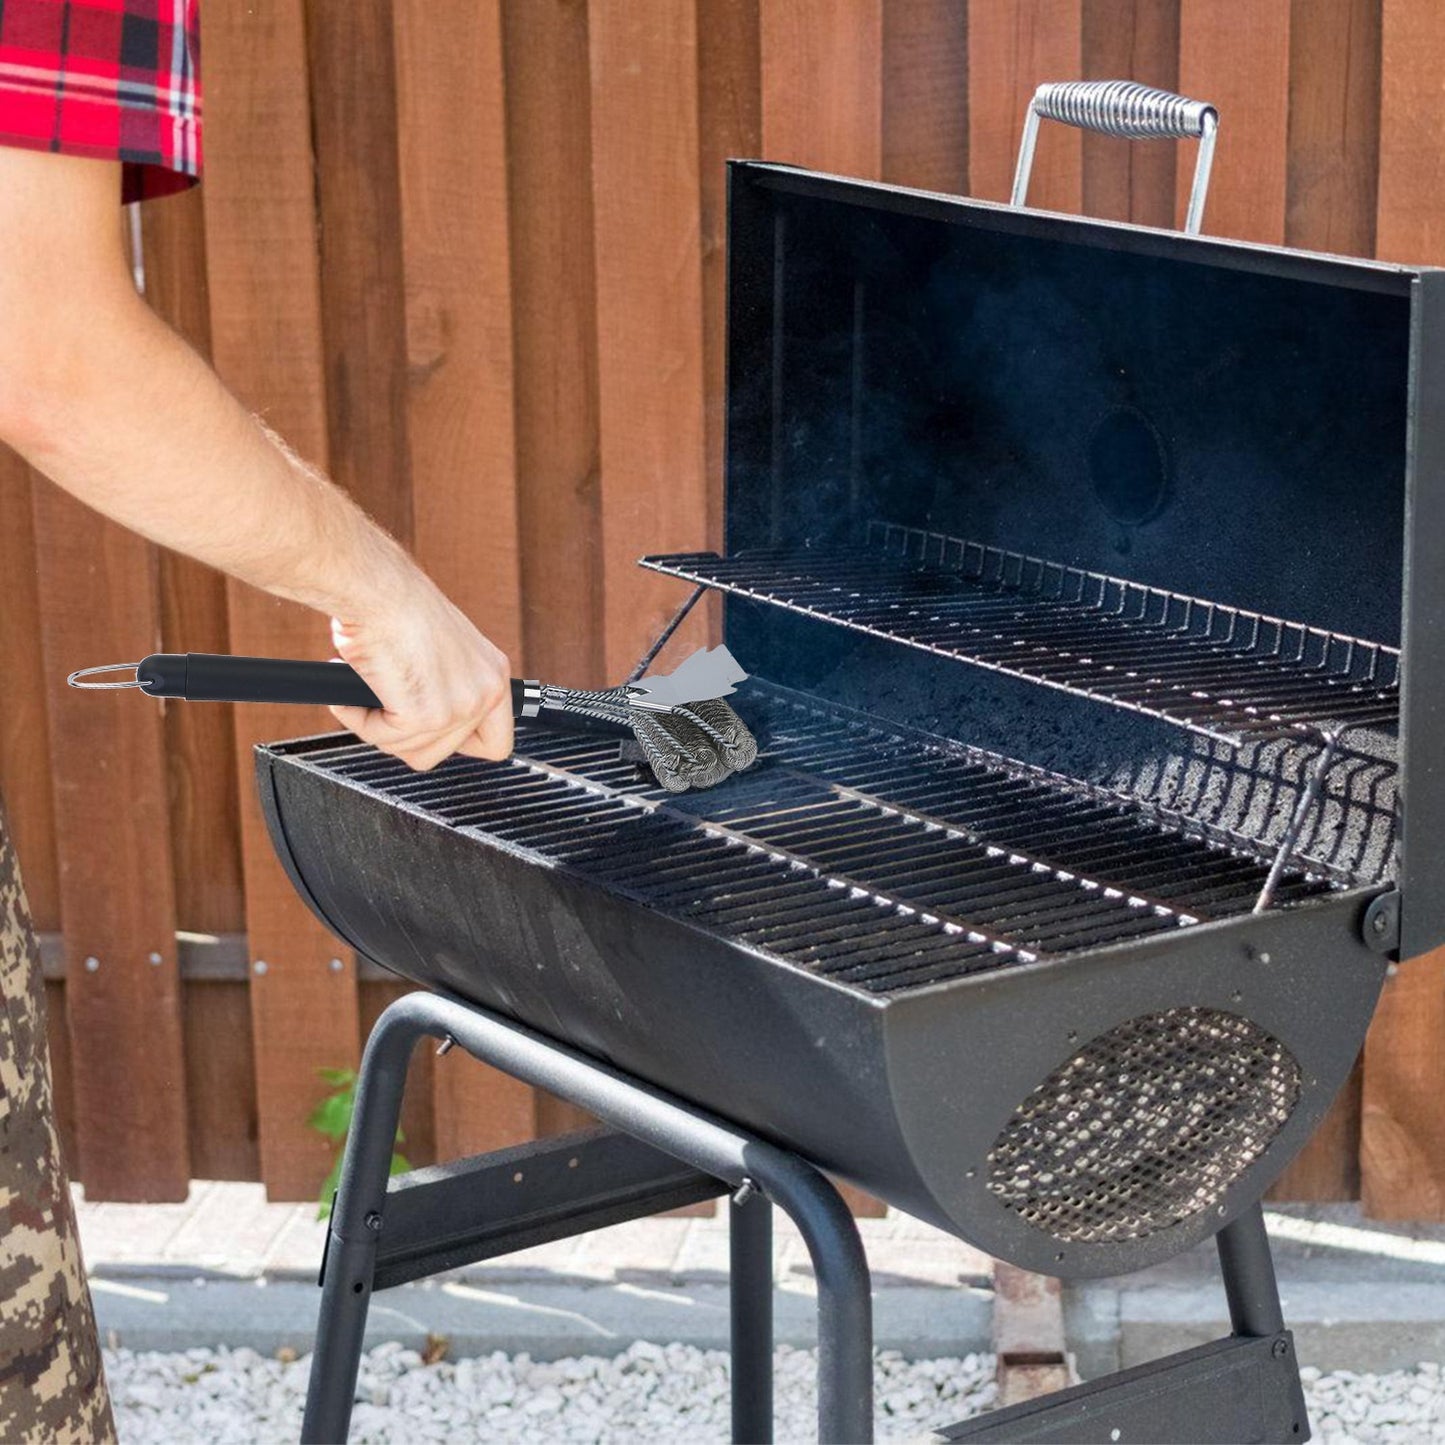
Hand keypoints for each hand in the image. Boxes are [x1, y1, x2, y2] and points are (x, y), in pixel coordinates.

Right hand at [326, 575, 512, 770]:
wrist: (378, 589)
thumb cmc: (397, 607)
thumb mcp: (440, 654)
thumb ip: (446, 690)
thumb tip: (426, 726)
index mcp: (493, 674)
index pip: (496, 743)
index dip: (458, 745)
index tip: (428, 731)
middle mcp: (485, 692)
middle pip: (444, 753)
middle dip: (405, 736)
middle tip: (382, 706)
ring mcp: (460, 706)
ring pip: (412, 751)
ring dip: (379, 727)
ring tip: (365, 692)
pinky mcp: (427, 715)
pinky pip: (385, 739)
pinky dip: (359, 720)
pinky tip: (351, 695)